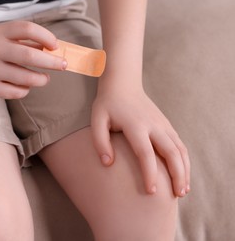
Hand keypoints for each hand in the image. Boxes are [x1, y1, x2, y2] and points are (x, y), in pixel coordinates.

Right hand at [0, 21, 65, 98]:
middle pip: (30, 56)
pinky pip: (17, 92)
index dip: (46, 36)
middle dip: (52, 62)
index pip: (27, 29)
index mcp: (0, 33)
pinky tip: (26, 85)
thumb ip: (29, 41)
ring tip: (45, 78)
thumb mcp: (7, 37)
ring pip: (26, 78)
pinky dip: (26, 89)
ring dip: (41, 79)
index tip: (56, 46)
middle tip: (63, 65)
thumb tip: (55, 52)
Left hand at [91, 82, 189, 196]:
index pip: (146, 153)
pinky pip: (180, 144)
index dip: (149, 174)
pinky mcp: (166, 124)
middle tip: (176, 196)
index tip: (151, 192)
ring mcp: (163, 124)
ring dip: (184, 170)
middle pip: (171, 153)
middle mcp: (153, 125)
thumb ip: (100, 141)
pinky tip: (182, 174)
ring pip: (180, 149)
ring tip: (183, 190)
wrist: (123, 84)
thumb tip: (108, 163)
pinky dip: (184, 160)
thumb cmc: (107, 105)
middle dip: (177, 175)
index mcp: (136, 125)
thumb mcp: (97, 120)